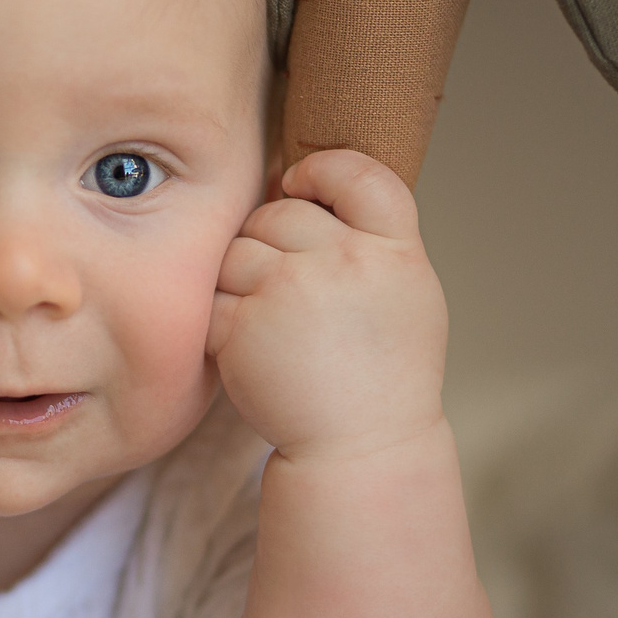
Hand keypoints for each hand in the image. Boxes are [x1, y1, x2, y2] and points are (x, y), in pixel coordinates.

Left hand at [208, 149, 447, 460]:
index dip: (321, 169)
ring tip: (272, 322)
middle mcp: (344, 263)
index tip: (301, 185)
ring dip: (240, 279)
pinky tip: (252, 348)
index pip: (359, 173)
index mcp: (394, 252)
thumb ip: (369, 239)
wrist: (362, 448)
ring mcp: (289, 292)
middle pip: (277, 212)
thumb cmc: (383, 372)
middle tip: (286, 288)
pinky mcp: (243, 327)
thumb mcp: (406, 294)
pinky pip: (211, 297)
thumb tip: (301, 184)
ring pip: (236, 250)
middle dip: (269, 240)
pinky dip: (221, 320)